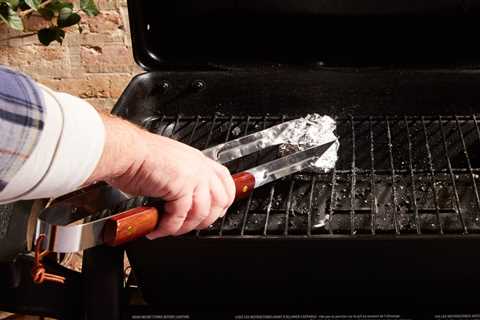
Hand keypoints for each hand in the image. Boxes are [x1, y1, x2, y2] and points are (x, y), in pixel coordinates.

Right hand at [85, 114, 235, 237]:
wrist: (125, 151)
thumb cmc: (137, 156)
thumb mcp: (170, 165)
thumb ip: (182, 180)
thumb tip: (180, 202)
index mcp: (198, 160)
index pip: (225, 181)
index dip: (223, 201)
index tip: (214, 212)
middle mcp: (199, 167)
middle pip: (220, 200)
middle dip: (207, 219)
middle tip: (189, 226)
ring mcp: (193, 176)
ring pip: (202, 213)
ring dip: (185, 227)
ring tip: (169, 229)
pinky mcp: (181, 187)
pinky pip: (180, 216)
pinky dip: (168, 227)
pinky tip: (157, 229)